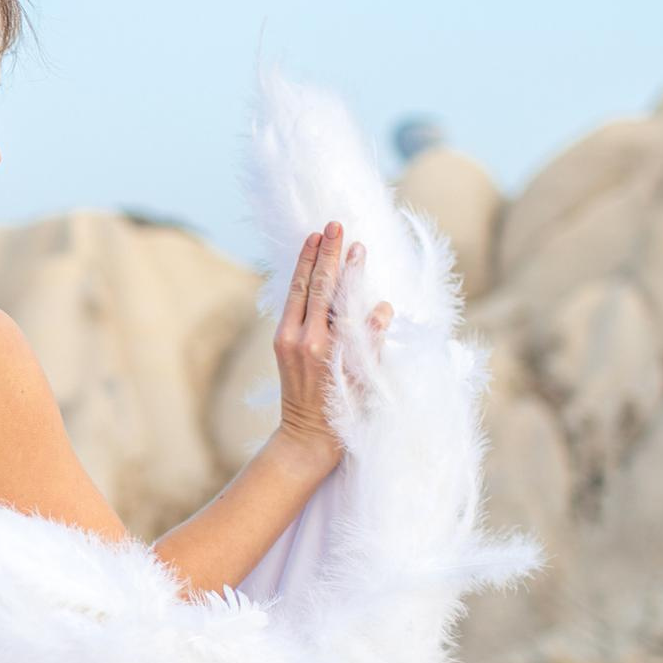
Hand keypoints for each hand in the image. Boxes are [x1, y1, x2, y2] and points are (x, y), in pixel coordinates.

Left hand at [271, 220, 393, 470]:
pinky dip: (299, 281)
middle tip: (332, 224)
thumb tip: (382, 308)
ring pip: (296, 290)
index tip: (354, 243)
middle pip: (312, 285)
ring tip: (314, 235)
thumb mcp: (363, 380)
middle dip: (322, 253)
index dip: (343, 267)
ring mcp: (286, 339)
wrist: (305, 439)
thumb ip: (370, 342)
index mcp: (321, 346)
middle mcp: (300, 338)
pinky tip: (305, 265)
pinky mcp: (280, 343)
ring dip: (306, 261)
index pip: (333, 295)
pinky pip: (291, 303)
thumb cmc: (342, 413)